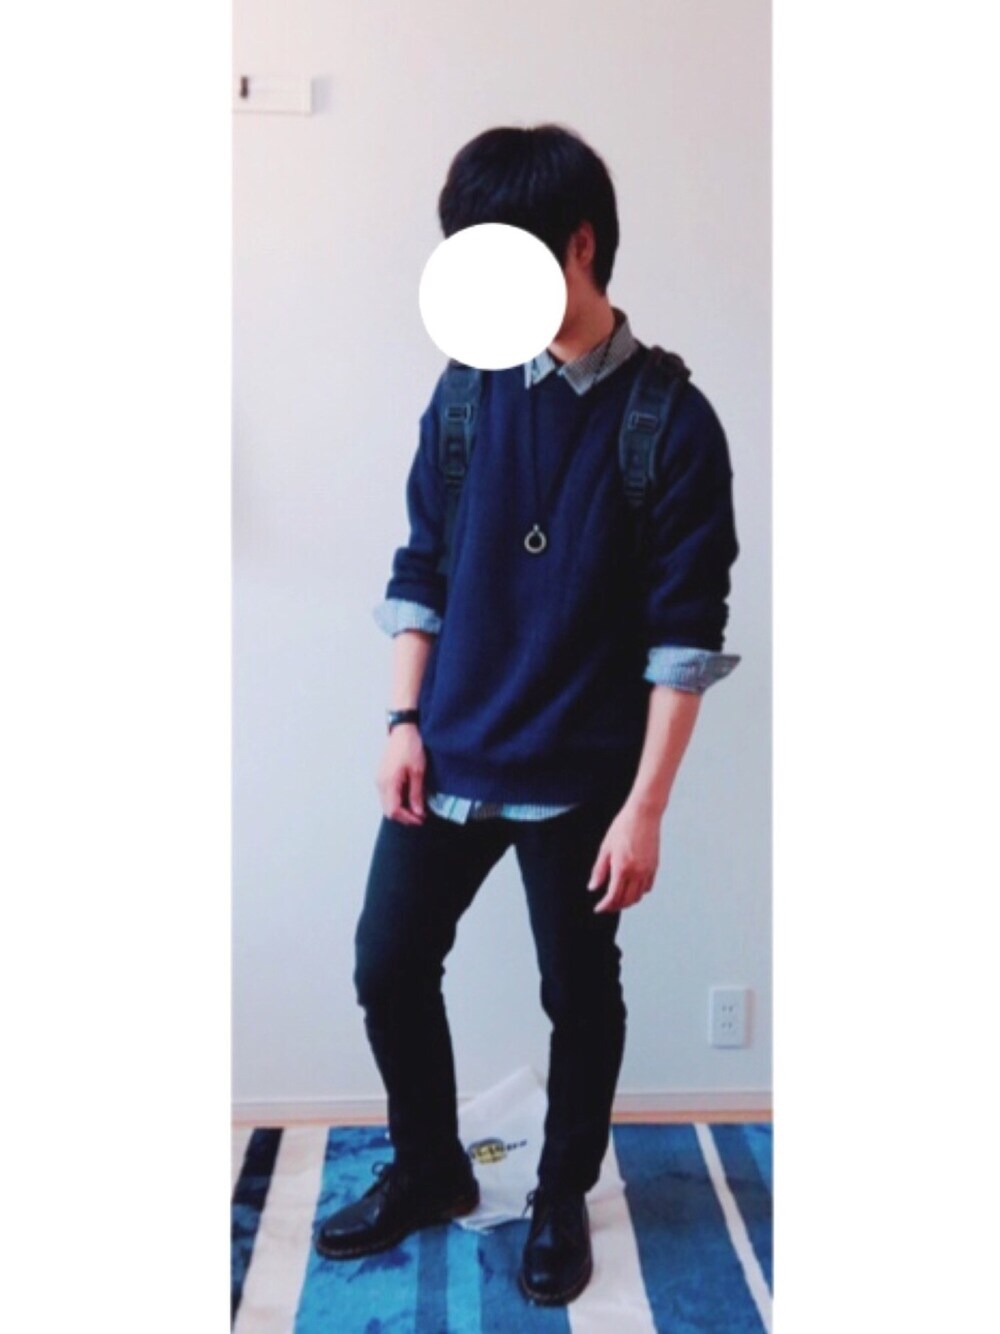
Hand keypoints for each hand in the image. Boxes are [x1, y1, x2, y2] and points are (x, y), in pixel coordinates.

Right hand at [376, 724, 427, 823]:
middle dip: (404, 816)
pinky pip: (387, 794)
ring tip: (416, 808)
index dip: (407, 819)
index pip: (394, 810)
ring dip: (400, 808)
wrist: (403, 729)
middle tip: (419, 817)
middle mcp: (380, 783)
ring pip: (387, 802)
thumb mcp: (418, 772)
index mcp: (388, 783)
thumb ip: (416, 794)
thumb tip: (417, 812)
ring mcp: (379, 778)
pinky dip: (397, 800)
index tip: (420, 819)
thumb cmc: (410, 747)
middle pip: (388, 809)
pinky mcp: (382, 775)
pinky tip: (409, 797)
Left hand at [587, 797, 660, 911]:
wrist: (643, 814)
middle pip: (626, 900)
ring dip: (627, 901)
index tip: (599, 908)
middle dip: (615, 906)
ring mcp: (647, 870)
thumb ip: (599, 870)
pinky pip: (647, 887)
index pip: (613, 897)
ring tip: (618, 899)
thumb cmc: (623, 827)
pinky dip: (639, 892)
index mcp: (622, 869)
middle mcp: (637, 873)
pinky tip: (631, 888)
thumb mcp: (605, 848)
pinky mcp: (654, 866)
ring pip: (638, 896)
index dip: (605, 906)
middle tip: (606, 906)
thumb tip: (593, 887)